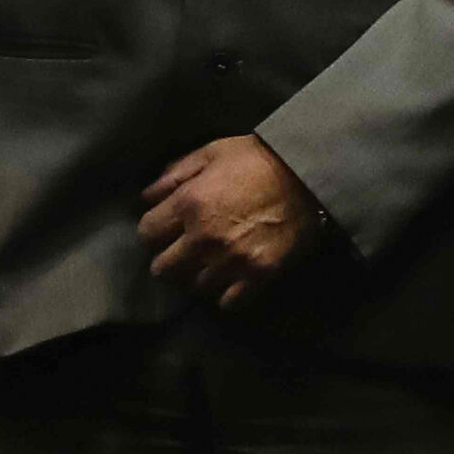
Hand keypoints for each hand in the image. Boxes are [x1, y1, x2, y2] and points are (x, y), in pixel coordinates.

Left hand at [137, 135, 327, 310]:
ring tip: (207, 263)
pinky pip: (227, 301)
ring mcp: (231, 260)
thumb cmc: (255, 158)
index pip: (147, 233)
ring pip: (195, 286)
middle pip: (164, 268)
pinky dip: (224, 293)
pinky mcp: (257, 275)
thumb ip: (175, 175)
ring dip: (197, 275)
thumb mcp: (211, 153)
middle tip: (180, 251)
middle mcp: (203, 238)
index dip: (153, 230)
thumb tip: (146, 197)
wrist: (307, 174)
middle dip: (168, 259)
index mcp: (189, 204)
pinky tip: (229, 278)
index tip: (163, 229)